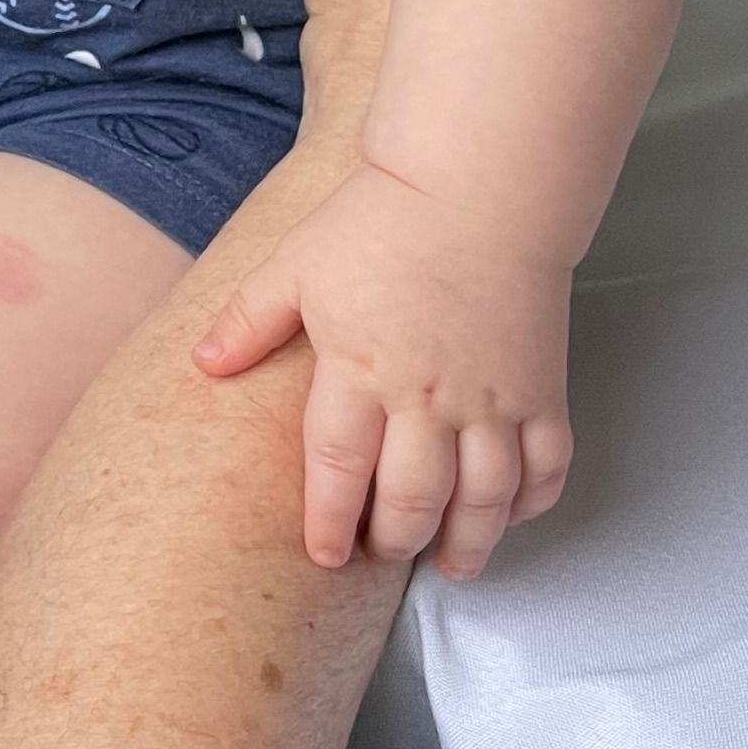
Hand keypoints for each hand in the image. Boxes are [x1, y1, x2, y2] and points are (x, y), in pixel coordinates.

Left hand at [193, 161, 573, 576]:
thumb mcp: (296, 264)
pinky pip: (545, 466)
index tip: (324, 554)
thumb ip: (249, 321)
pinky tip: (511, 514)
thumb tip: (201, 364)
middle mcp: (428, 398)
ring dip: (468, 543)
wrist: (479, 183)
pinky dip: (531, 501)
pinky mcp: (543, 389)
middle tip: (381, 555)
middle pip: (411, 500)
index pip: (338, 471)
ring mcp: (492, 399)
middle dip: (394, 541)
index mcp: (360, 370)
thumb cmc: (383, 219)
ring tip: (452, 565)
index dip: (330, 523)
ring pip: (484, 500)